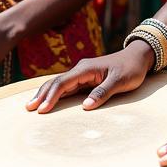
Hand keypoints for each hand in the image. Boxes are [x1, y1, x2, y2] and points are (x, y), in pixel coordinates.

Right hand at [25, 41, 151, 113]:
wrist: (138, 57)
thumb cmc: (131, 69)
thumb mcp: (121, 81)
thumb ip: (103, 92)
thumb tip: (85, 106)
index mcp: (86, 69)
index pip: (63, 83)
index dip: (51, 96)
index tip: (42, 109)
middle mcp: (80, 69)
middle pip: (56, 82)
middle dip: (42, 95)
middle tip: (28, 108)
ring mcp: (82, 73)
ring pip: (59, 83)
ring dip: (45, 93)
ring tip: (32, 105)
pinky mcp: (86, 78)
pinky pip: (66, 86)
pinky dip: (55, 93)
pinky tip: (48, 99)